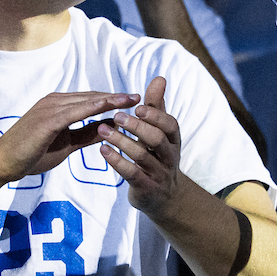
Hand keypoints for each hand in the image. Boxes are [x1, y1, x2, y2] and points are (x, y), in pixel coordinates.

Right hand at [0, 90, 140, 185]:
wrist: (2, 164)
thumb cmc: (31, 155)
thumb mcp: (66, 144)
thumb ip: (86, 134)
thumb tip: (110, 128)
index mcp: (58, 106)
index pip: (91, 100)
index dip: (112, 100)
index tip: (134, 100)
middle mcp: (54, 102)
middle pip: (92, 97)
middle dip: (116, 97)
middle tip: (140, 96)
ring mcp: (49, 108)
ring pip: (86, 101)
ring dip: (110, 100)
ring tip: (132, 100)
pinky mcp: (46, 119)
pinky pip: (74, 112)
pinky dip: (92, 108)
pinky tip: (108, 107)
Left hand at [95, 76, 187, 220]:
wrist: (164, 198)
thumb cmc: (157, 157)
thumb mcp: (160, 133)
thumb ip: (157, 107)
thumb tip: (159, 78)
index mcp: (174, 140)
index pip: (170, 125)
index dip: (156, 116)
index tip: (138, 106)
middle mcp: (170, 156)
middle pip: (157, 140)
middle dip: (137, 127)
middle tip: (117, 116)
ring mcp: (159, 173)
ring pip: (142, 156)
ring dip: (122, 141)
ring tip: (102, 129)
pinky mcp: (146, 187)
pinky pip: (132, 174)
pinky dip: (117, 161)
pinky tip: (103, 150)